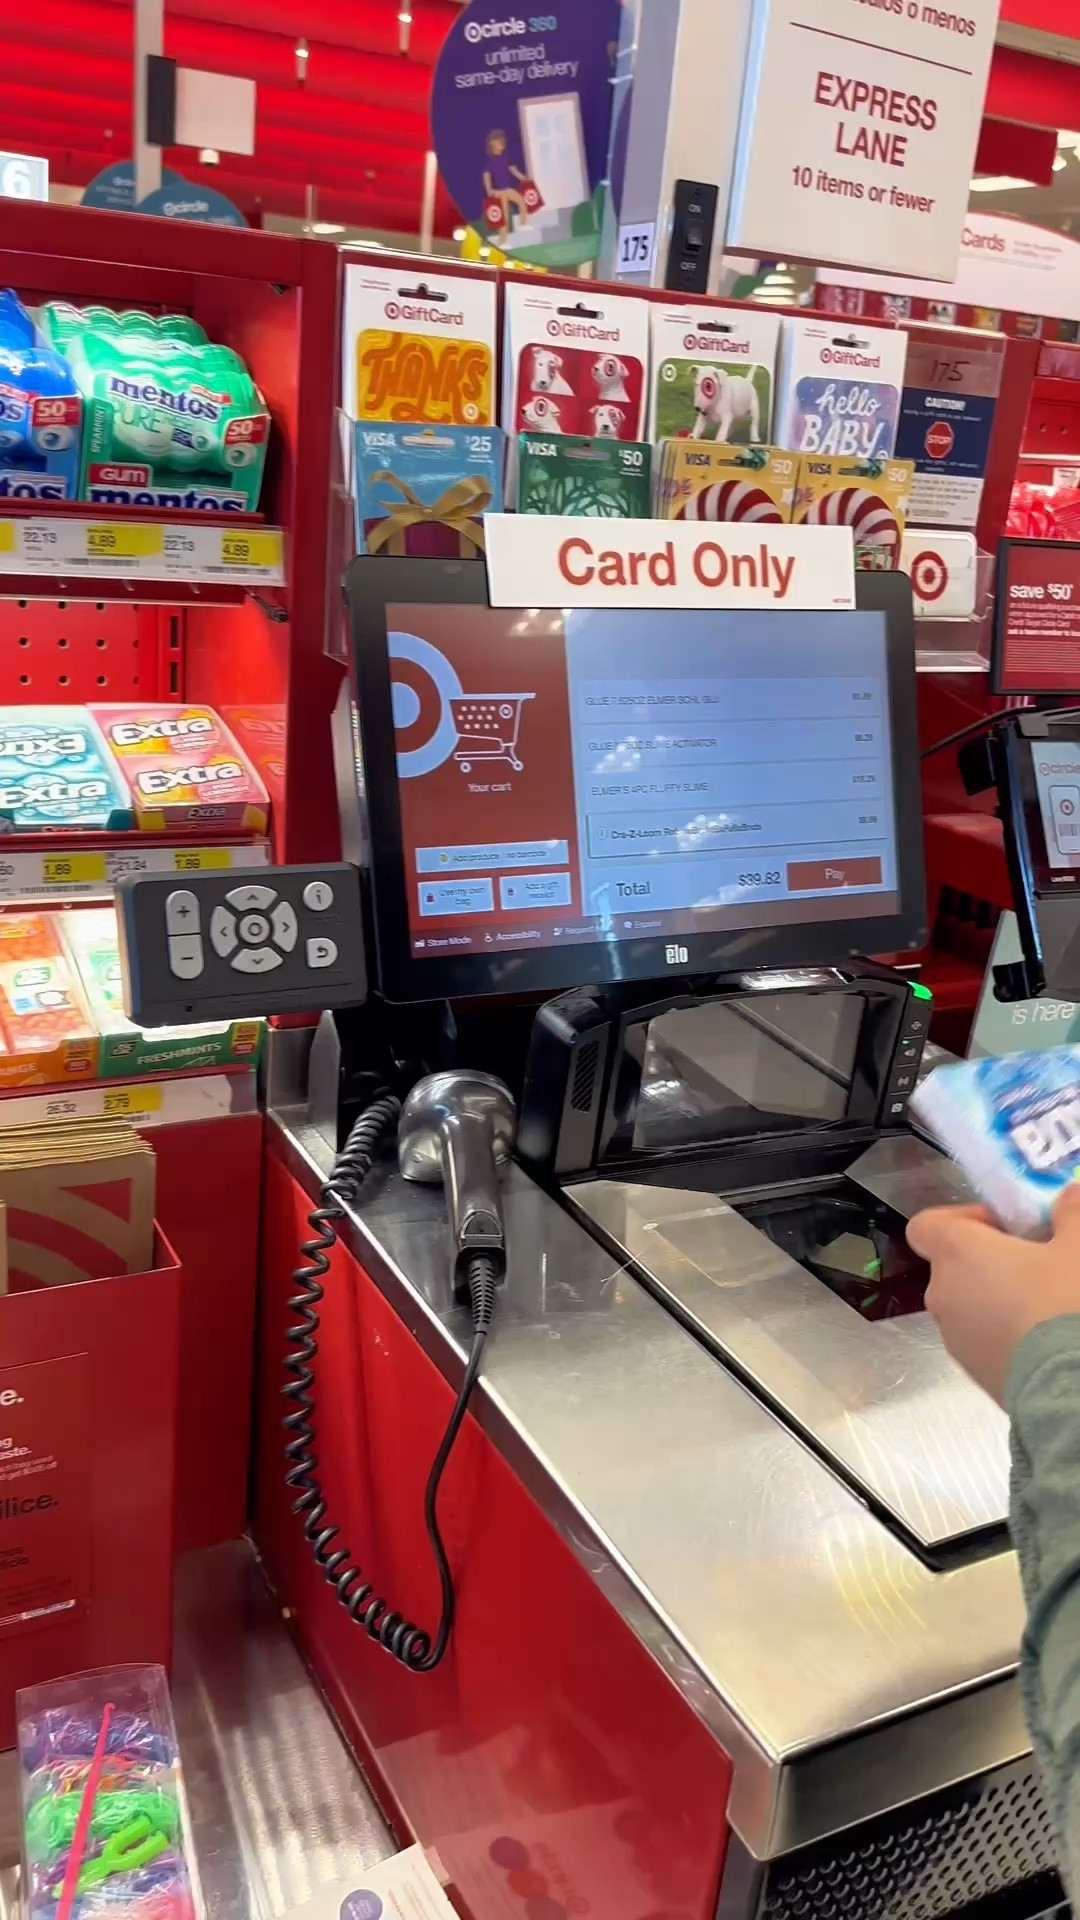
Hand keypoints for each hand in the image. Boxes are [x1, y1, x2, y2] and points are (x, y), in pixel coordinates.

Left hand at [907, 1184, 1079, 1404]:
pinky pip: (982, 1339)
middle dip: (990, 1260)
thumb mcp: (1079, 1247)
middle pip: (953, 1265)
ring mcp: (954, 1337)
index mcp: (957, 1252)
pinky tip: (1045, 1338)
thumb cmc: (1066, 1304)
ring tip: (1047, 1303)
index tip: (1002, 1226)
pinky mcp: (973, 1372)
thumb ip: (1072, 1212)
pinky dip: (1004, 1332)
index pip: (926, 1225)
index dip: (961, 1220)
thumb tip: (1070, 1194)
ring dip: (997, 1297)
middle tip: (1037, 1262)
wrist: (1069, 1389)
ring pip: (968, 1304)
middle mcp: (943, 1292)